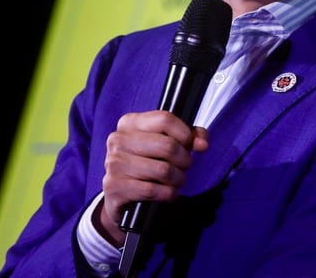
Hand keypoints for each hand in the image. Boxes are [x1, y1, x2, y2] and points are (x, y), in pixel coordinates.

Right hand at [95, 110, 209, 244]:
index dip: (184, 134)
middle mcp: (118, 139)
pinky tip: (168, 193)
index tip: (189, 145)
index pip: (165, 119)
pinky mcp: (113, 187)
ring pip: (162, 170)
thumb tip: (202, 144)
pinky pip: (152, 190)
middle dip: (184, 160)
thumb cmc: (147, 163)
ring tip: (177, 180)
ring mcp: (113, 163)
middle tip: (184, 167)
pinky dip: (168, 194)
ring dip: (178, 179)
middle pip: (167, 145)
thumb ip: (189, 137)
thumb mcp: (166, 143)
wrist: (120, 195)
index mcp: (129, 122)